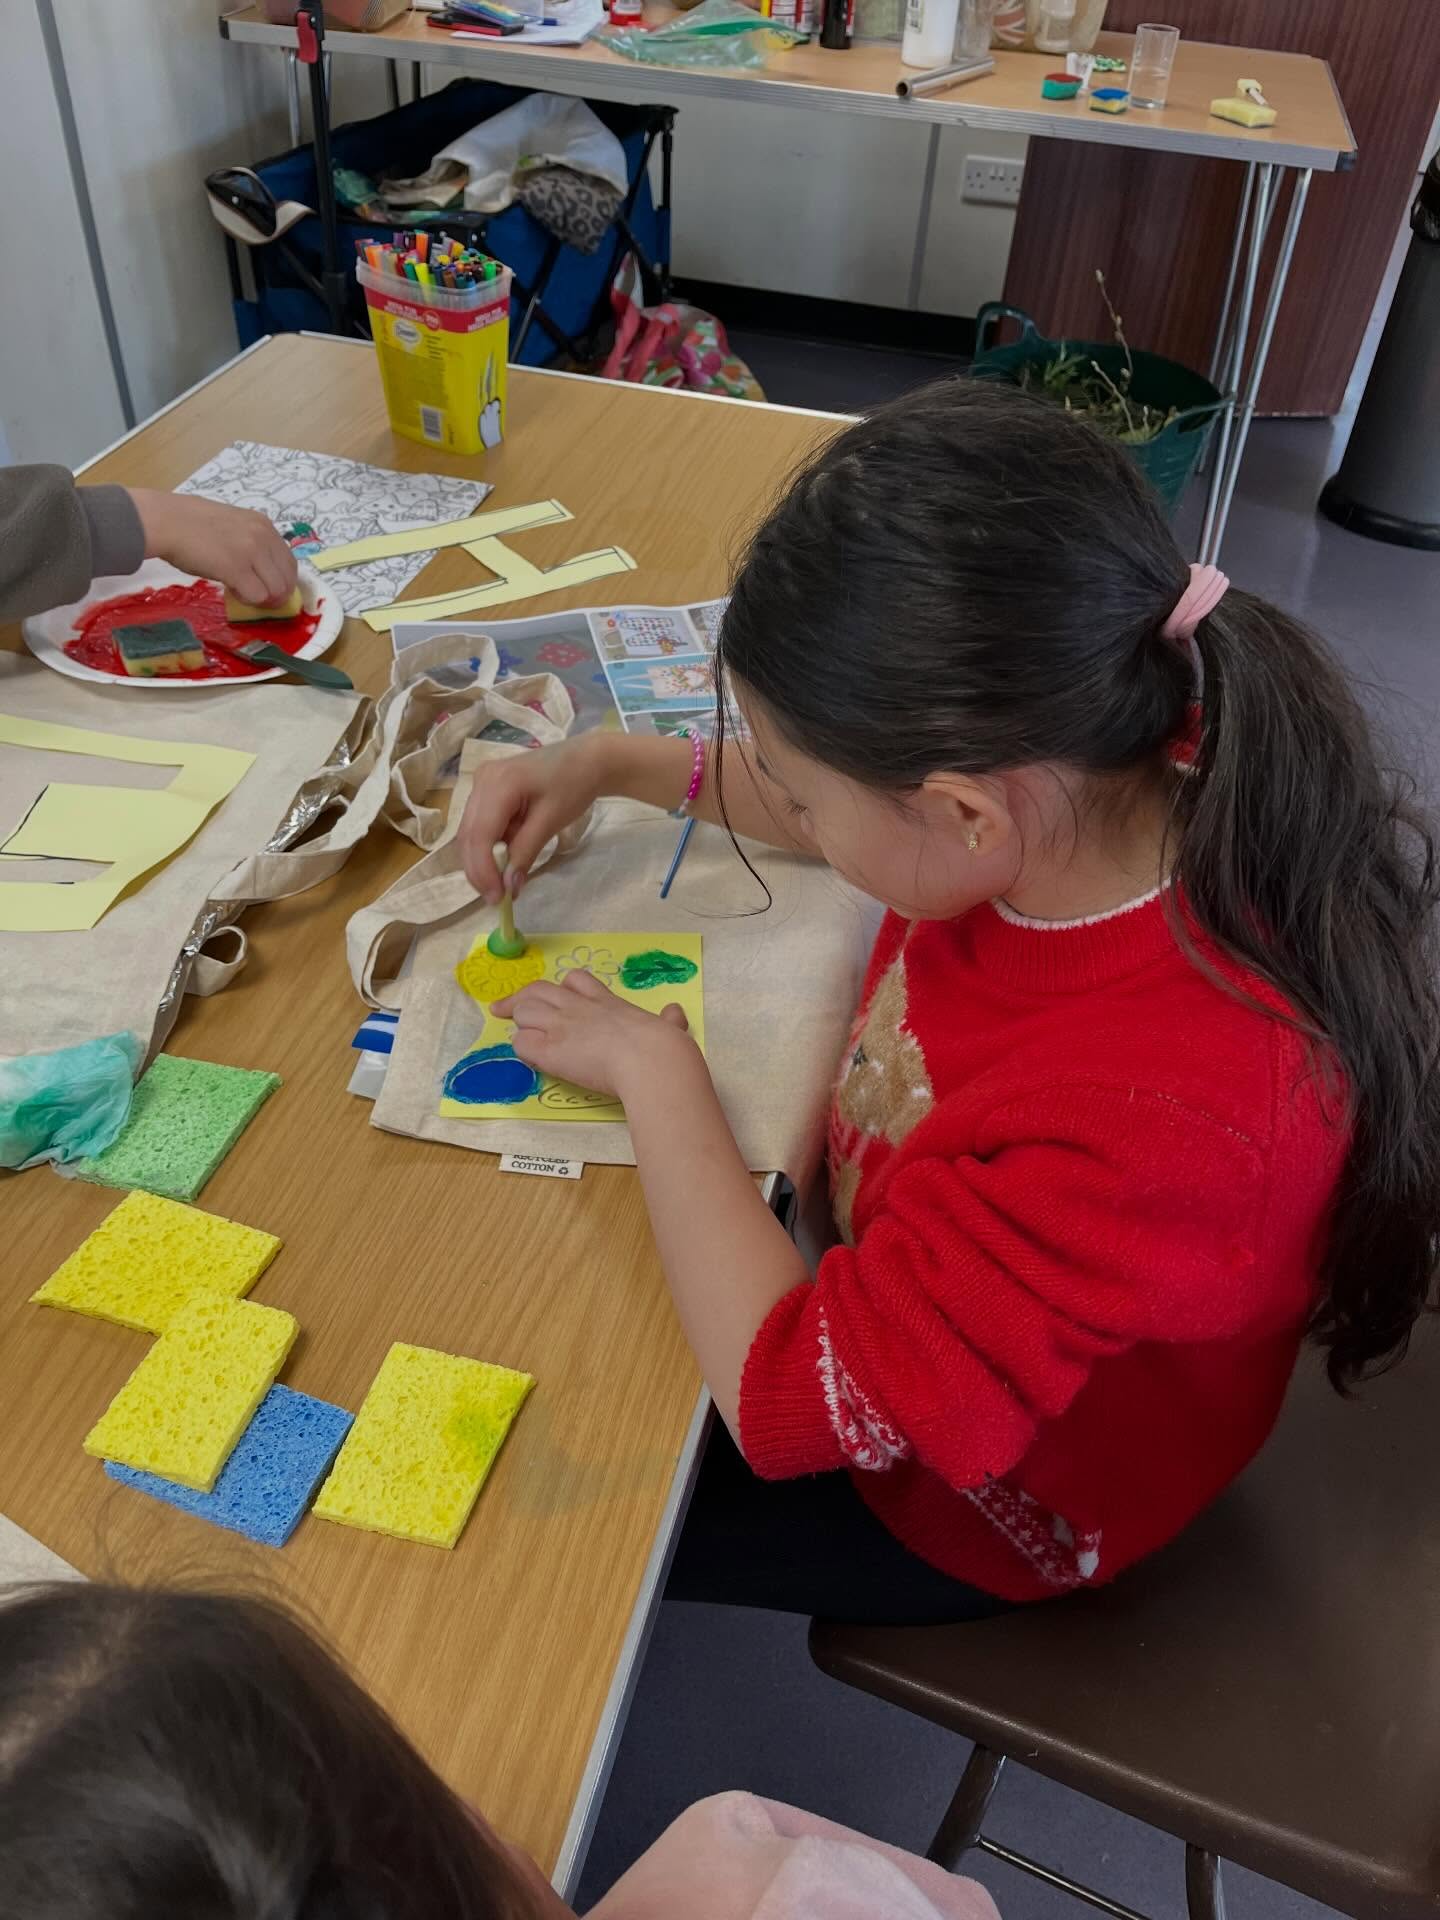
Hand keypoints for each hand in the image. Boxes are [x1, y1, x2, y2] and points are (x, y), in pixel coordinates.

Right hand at [129, 489, 298, 606]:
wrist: (166, 521)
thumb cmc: (191, 524)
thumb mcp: (233, 525)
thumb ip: (252, 543)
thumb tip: (263, 571)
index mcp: (264, 525)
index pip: (289, 562)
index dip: (281, 581)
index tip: (267, 589)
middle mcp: (263, 536)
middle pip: (287, 580)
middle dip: (274, 595)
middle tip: (255, 596)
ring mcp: (251, 552)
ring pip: (276, 591)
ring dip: (260, 598)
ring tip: (239, 590)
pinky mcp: (237, 568)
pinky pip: (257, 596)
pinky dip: (247, 600)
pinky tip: (231, 589)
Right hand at [457, 733, 611, 902]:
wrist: (587, 759)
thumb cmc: (574, 784)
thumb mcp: (551, 822)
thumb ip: (525, 853)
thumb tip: (509, 887)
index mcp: (498, 783)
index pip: (479, 835)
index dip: (483, 870)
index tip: (497, 898)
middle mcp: (481, 780)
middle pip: (468, 835)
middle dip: (479, 870)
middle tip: (497, 898)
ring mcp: (482, 782)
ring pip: (470, 832)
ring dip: (482, 861)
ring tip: (502, 883)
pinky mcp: (487, 789)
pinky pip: (480, 824)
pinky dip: (490, 847)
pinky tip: (505, 860)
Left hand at [493, 969, 693, 1101]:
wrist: (651, 1060)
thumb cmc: (664, 1046)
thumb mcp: (669, 1025)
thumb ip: (669, 1020)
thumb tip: (676, 1013)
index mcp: (607, 1002)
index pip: (575, 980)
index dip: (562, 988)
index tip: (559, 998)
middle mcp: (579, 1008)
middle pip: (538, 989)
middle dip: (522, 999)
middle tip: (508, 1011)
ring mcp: (562, 1026)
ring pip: (523, 1010)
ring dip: (521, 1023)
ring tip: (524, 1037)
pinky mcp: (551, 1051)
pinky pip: (521, 1043)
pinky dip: (522, 1050)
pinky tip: (532, 1058)